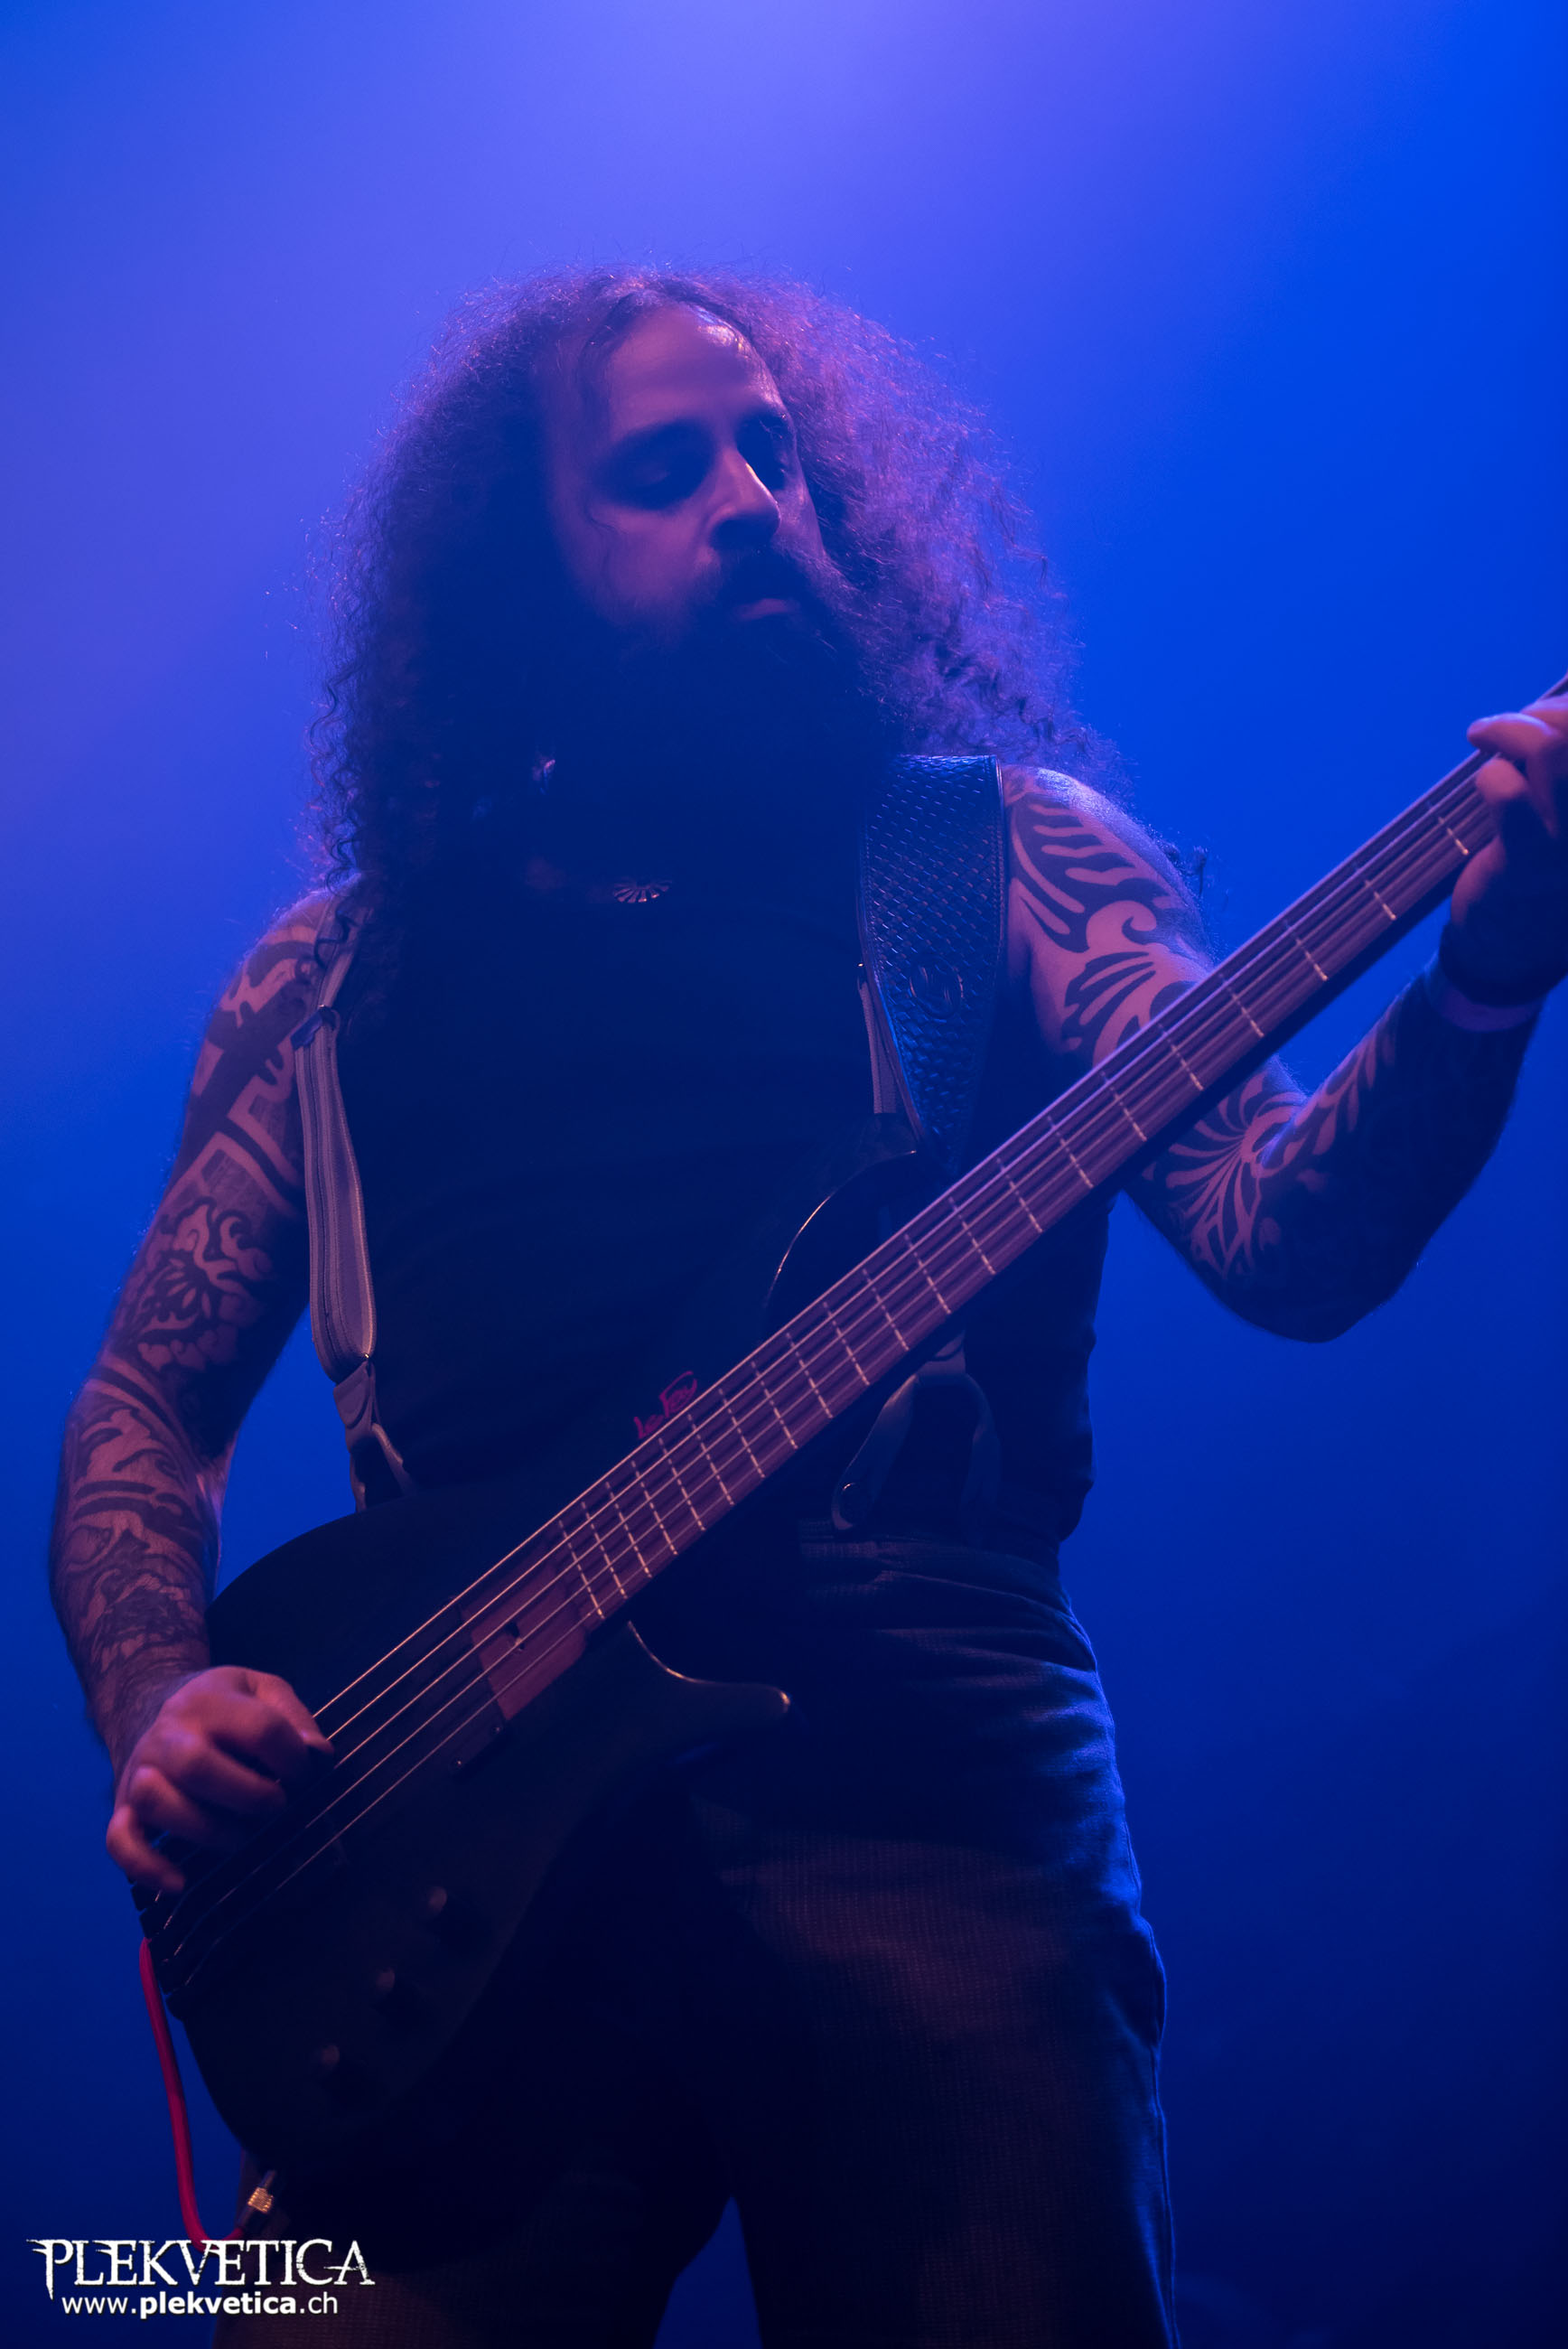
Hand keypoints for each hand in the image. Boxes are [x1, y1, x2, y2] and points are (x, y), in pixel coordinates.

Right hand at [107, 1666, 331, 1893]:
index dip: (293, 1759)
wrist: (151, 1706)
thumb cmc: (223, 1706)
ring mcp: (139, 1771)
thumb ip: (293, 1716)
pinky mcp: (122, 1807)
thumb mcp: (262, 1690)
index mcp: (210, 1701)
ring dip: (205, 1830)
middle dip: (248, 1795)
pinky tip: (181, 1882)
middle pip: (196, 1765)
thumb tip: (318, 1755)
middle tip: (277, 1808)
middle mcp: (168, 1735)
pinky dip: (146, 1866)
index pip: (258, 1728)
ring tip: (241, 1839)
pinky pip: (119, 1840)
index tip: (305, 1777)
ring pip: (155, 1801)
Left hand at [1447, 692, 1567, 998]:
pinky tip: (1485, 785)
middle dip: (1541, 713)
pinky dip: (1490, 775)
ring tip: (1485, 737)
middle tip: (1510, 726)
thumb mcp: (1566, 811)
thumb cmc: (1549, 864)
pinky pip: (1507, 790)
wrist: (1516, 949)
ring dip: (1509, 731)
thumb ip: (1566, 757)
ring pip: (1551, 751)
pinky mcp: (1529, 862)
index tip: (1552, 705)